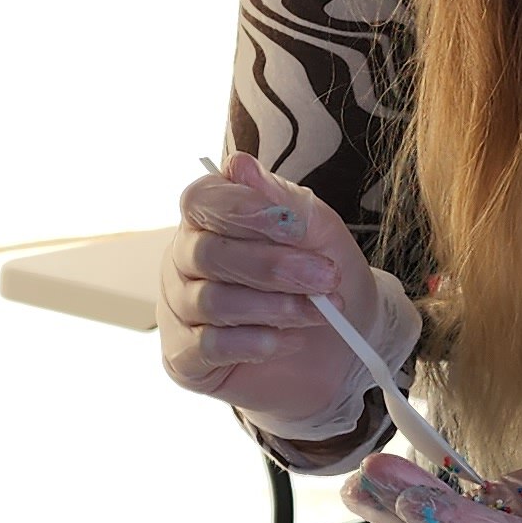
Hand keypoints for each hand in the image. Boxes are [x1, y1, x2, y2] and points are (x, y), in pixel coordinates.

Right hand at [161, 152, 422, 444]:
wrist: (342, 347)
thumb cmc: (320, 278)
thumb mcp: (317, 233)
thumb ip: (281, 201)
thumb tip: (238, 165)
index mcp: (209, 221)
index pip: (201, 201)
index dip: (241, 209)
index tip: (290, 226)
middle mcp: (184, 262)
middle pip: (207, 253)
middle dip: (271, 266)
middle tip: (324, 276)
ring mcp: (179, 311)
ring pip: (211, 301)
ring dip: (273, 306)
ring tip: (318, 311)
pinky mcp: (185, 358)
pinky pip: (207, 346)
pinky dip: (254, 342)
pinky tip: (284, 341)